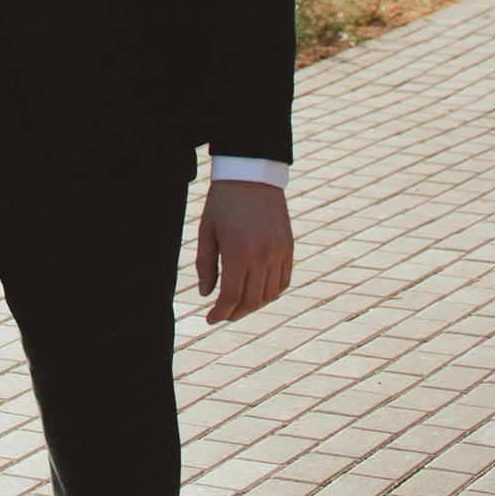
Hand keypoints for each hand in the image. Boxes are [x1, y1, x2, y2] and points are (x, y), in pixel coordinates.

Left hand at [195, 177, 292, 323]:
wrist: (252, 176)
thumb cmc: (223, 203)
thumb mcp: (207, 231)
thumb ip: (206, 265)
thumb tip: (206, 295)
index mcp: (239, 252)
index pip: (232, 296)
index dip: (220, 312)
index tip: (210, 319)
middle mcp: (263, 256)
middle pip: (252, 301)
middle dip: (235, 314)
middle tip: (222, 316)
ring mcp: (279, 253)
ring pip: (270, 295)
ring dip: (254, 306)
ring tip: (238, 306)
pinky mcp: (288, 248)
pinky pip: (283, 281)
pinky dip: (271, 293)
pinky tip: (257, 294)